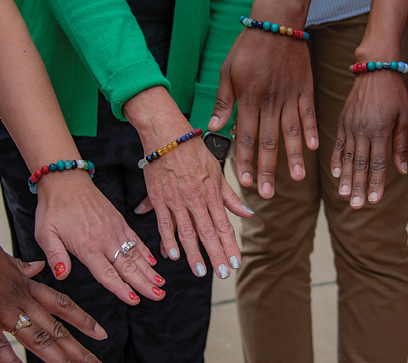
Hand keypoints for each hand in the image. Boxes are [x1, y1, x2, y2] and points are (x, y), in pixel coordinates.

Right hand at [0, 228, 105, 362]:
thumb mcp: (5, 256)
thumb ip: (22, 267)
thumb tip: (39, 266)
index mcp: (26, 286)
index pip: (62, 304)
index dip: (83, 320)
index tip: (100, 333)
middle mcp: (20, 299)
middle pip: (54, 327)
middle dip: (76, 347)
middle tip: (94, 362)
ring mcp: (1, 309)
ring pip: (34, 336)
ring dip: (54, 355)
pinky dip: (6, 356)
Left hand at [34, 171, 165, 304]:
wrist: (66, 181)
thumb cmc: (53, 208)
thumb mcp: (45, 233)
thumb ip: (55, 255)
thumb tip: (62, 275)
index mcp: (87, 246)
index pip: (107, 274)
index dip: (121, 289)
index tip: (134, 300)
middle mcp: (105, 239)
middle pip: (128, 267)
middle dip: (144, 283)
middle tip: (159, 296)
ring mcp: (115, 229)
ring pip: (136, 255)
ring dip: (149, 270)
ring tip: (162, 283)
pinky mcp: (119, 221)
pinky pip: (135, 239)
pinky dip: (145, 251)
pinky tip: (153, 262)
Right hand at [124, 87, 254, 278]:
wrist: (167, 135)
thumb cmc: (193, 151)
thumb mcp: (217, 171)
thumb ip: (231, 197)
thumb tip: (248, 214)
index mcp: (212, 192)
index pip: (224, 224)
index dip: (230, 245)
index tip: (236, 262)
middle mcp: (196, 198)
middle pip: (208, 231)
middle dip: (216, 254)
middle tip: (223, 274)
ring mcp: (177, 199)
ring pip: (187, 231)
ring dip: (194, 253)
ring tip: (200, 271)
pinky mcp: (159, 198)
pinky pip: (164, 222)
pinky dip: (167, 239)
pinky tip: (173, 255)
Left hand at [209, 27, 317, 198]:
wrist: (276, 22)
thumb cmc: (247, 48)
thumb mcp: (227, 72)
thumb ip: (223, 102)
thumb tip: (212, 127)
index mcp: (248, 100)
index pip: (245, 138)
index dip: (245, 162)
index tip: (245, 183)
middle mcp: (269, 102)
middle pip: (268, 142)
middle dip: (267, 169)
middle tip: (268, 193)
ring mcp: (289, 96)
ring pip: (291, 132)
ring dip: (293, 157)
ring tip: (297, 179)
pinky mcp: (305, 89)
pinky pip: (309, 114)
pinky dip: (312, 131)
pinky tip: (315, 148)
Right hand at [330, 69, 407, 207]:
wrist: (374, 69)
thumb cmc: (394, 93)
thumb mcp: (404, 117)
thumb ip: (400, 144)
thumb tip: (402, 171)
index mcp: (379, 130)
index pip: (378, 163)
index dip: (376, 183)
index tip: (374, 200)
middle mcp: (362, 130)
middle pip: (360, 165)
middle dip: (358, 187)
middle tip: (357, 206)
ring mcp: (349, 126)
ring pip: (347, 157)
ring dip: (346, 178)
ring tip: (344, 195)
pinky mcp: (342, 122)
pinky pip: (337, 145)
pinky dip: (336, 160)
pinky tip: (336, 174)